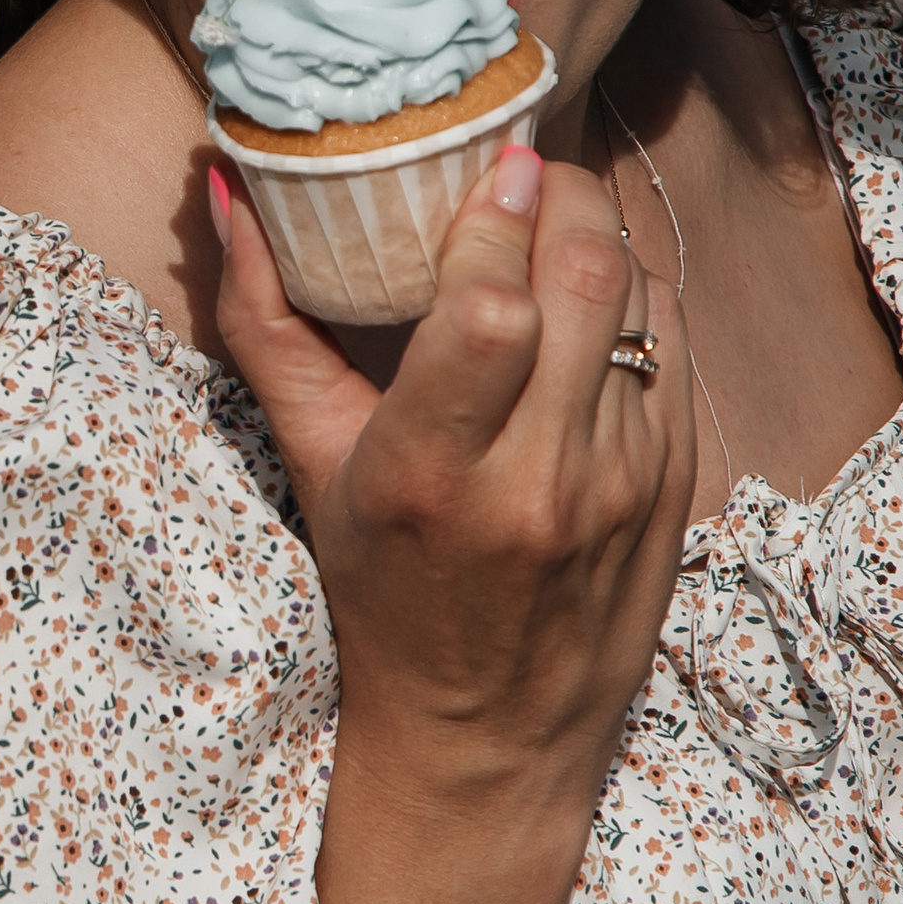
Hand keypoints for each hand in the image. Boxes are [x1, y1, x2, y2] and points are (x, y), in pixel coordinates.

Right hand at [214, 147, 692, 805]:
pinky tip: (588, 306)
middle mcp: (537, 480)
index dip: (496, 219)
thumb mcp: (310, 464)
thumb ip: (264, 320)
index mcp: (430, 473)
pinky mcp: (679, 486)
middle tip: (522, 179)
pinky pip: (674, 344)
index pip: (490, 306)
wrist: (489, 731)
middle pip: (584, 277)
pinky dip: (634, 301)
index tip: (488, 172)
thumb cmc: (383, 589)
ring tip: (551, 231)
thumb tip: (224, 187)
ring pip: (639, 300)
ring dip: (599, 240)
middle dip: (560, 200)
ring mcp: (624, 484)